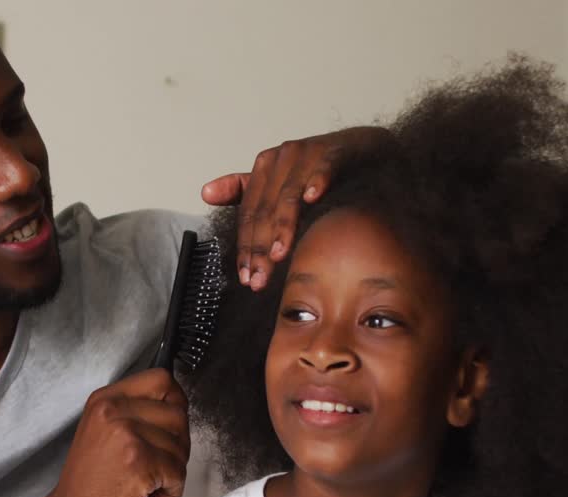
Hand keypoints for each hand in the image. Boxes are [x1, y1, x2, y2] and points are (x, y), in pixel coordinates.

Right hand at [34, 369, 189, 496]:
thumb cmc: (87, 489)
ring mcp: (125, 436)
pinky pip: (178, 474)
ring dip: (173, 474)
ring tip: (146, 487)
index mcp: (104, 400)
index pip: (161, 380)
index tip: (171, 429)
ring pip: (181, 446)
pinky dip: (170, 494)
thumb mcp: (102, 434)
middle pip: (178, 414)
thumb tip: (177, 406)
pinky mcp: (138, 464)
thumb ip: (134, 414)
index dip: (176, 404)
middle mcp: (113, 412)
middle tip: (156, 469)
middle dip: (178, 447)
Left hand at [201, 126, 388, 290]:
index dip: (247, 246)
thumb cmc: (318, 167)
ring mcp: (307, 154)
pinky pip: (323, 168)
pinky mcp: (334, 152)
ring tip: (279, 254)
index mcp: (264, 167)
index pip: (249, 214)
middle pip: (265, 210)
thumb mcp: (278, 180)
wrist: (363, 148)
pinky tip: (312, 198)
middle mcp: (281, 159)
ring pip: (289, 196)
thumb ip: (243, 189)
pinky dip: (317, 181)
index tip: (245, 276)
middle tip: (259, 278)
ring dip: (283, 225)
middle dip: (261, 248)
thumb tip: (204, 193)